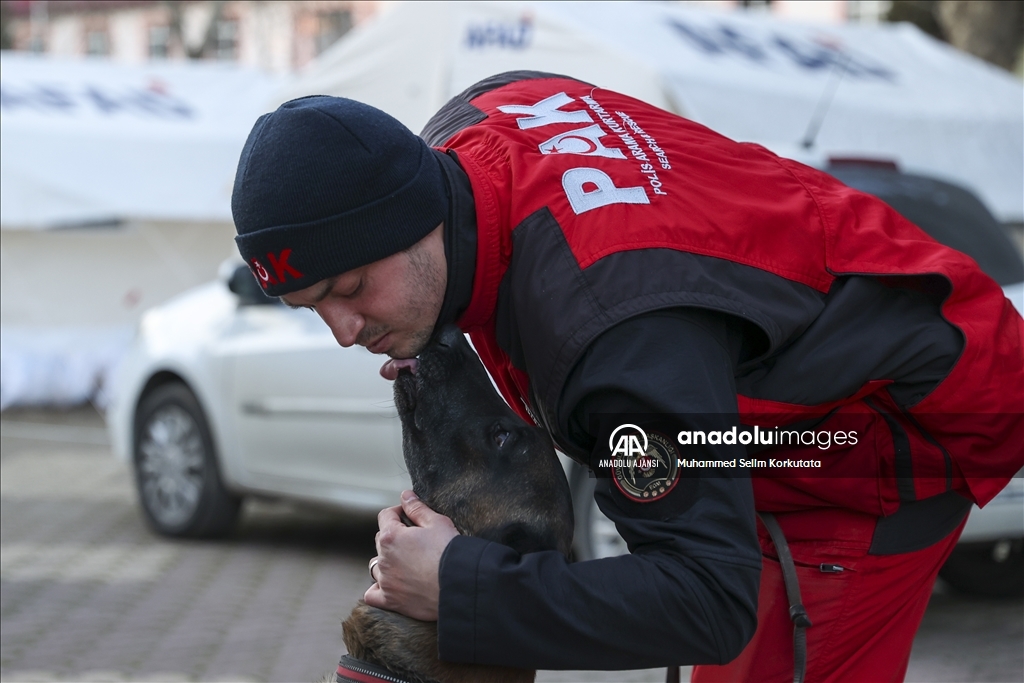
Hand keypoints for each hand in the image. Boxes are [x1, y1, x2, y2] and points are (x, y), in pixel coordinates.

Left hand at [364, 490, 458, 620]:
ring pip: (376, 566)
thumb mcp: (437, 523)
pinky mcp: (391, 600)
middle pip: (381, 540)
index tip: (409, 516)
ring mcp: (386, 581)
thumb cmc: (450, 551)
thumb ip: (417, 508)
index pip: (385, 516)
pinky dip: (378, 589)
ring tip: (405, 562)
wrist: (460, 584)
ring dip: (386, 561)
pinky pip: (372, 594)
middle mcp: (384, 558)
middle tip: (415, 539)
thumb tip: (405, 496)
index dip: (398, 512)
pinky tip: (390, 584)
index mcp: (391, 536)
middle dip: (394, 536)